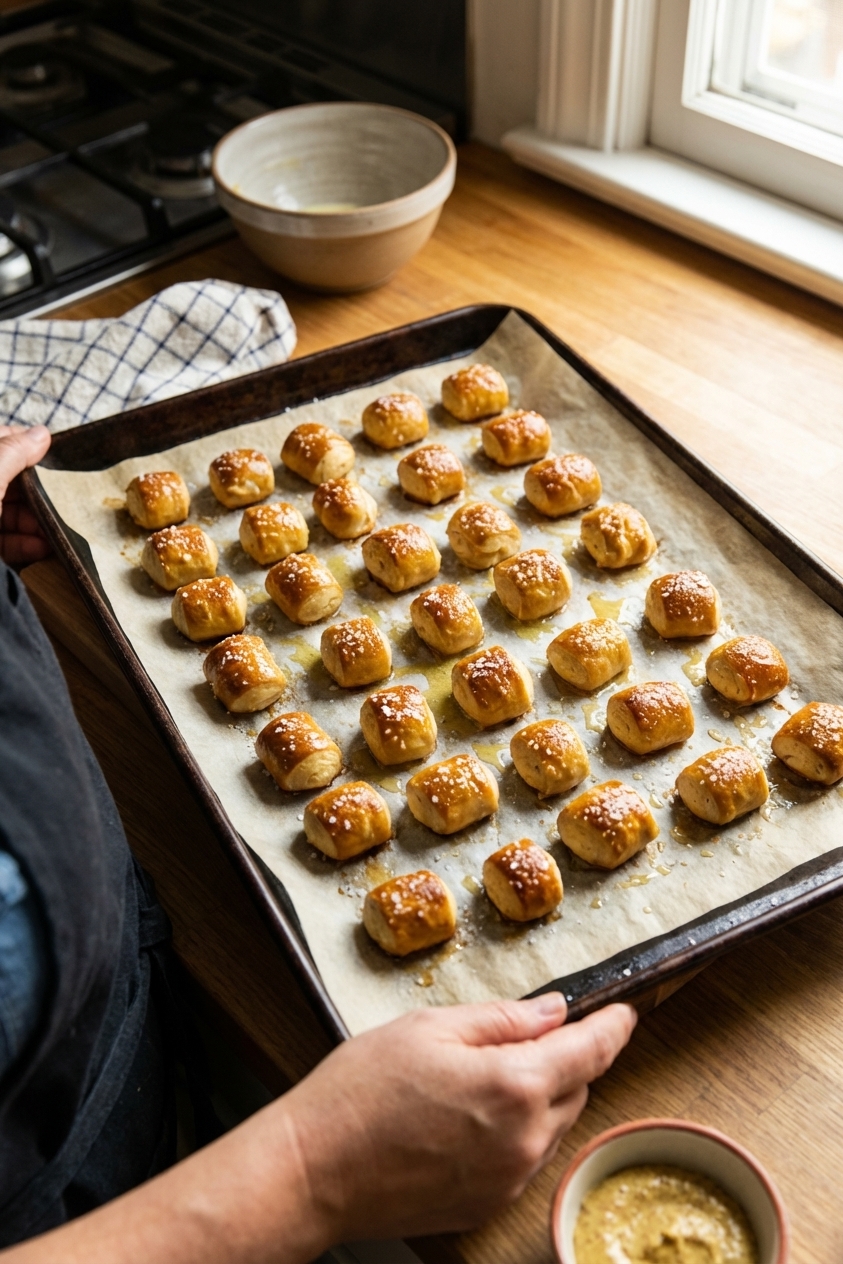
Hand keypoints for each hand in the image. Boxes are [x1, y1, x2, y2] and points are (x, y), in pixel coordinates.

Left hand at [0, 425, 50, 565]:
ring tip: (54, 530)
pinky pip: (1, 540)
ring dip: (33, 521)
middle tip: (59, 500)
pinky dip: (23, 543)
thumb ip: (14, 452)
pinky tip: (42, 547)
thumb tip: (40, 434)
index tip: (49, 455)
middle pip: (3, 481)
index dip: (22, 445)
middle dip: (34, 492)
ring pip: (4, 512)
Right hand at [285, 994, 635, 1244]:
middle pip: (575, 1089)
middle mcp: (525, 1140)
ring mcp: (509, 1180)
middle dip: (565, 1058)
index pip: (590, 1051)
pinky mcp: (487, 1205)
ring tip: (480, 1076)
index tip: (626, 1012)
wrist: (314, 1170)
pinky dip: (514, 1131)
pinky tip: (467, 1116)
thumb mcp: (430, 1028)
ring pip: (550, 1125)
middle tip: (524, 1035)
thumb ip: (502, 1019)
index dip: (614, 1027)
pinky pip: (523, 1158)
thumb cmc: (361, 1090)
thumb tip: (553, 1012)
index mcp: (515, 1085)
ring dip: (538, 1096)